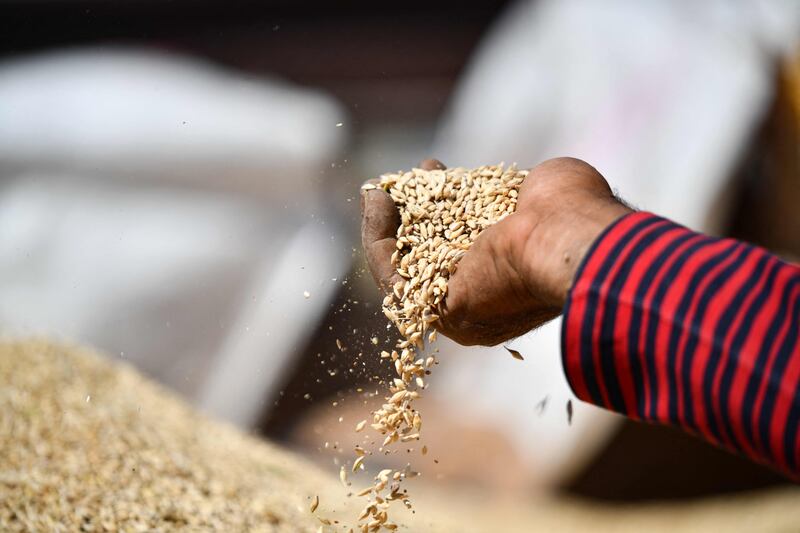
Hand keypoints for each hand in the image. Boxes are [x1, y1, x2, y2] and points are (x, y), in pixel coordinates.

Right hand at [361, 157, 631, 345]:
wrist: (569, 241)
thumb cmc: (572, 212)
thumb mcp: (545, 188)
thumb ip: (519, 192)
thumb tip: (509, 191)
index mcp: (515, 271)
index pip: (465, 242)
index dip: (442, 206)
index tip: (436, 170)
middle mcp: (486, 296)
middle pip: (431, 255)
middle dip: (411, 215)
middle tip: (400, 181)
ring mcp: (461, 309)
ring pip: (406, 266)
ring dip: (385, 226)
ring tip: (375, 189)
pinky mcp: (437, 312)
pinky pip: (393, 275)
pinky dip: (377, 237)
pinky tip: (375, 199)